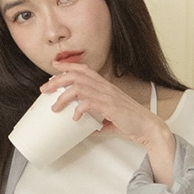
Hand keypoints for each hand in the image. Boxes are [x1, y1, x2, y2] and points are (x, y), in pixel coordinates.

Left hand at [41, 62, 176, 183]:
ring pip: (79, 87)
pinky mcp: (110, 107)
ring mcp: (108, 96)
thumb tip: (85, 128)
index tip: (54, 67)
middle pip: (76, 75)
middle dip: (57, 80)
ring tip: (54, 106)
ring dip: (63, 96)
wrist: (148, 127)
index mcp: (105, 87)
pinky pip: (89, 103)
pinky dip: (78, 109)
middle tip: (45, 89)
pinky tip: (74, 118)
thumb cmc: (131, 122)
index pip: (84, 69)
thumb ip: (96, 120)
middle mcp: (105, 88)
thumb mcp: (109, 119)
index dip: (68, 66)